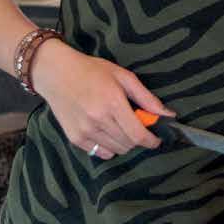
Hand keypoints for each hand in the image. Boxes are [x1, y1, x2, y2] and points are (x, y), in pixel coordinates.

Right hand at [31, 40, 174, 159]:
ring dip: (124, 142)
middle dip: (138, 139)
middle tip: (134, 125)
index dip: (151, 140)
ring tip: (118, 126)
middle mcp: (98, 120)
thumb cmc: (91, 70)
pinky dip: (108, 147)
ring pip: (116, 150)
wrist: (55, 73)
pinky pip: (100, 152)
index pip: (138, 135)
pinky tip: (105, 131)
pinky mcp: (75, 138)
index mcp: (113, 103)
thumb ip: (146, 97)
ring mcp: (85, 131)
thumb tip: (168, 115)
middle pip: (128, 144)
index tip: (156, 138)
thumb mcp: (122, 76)